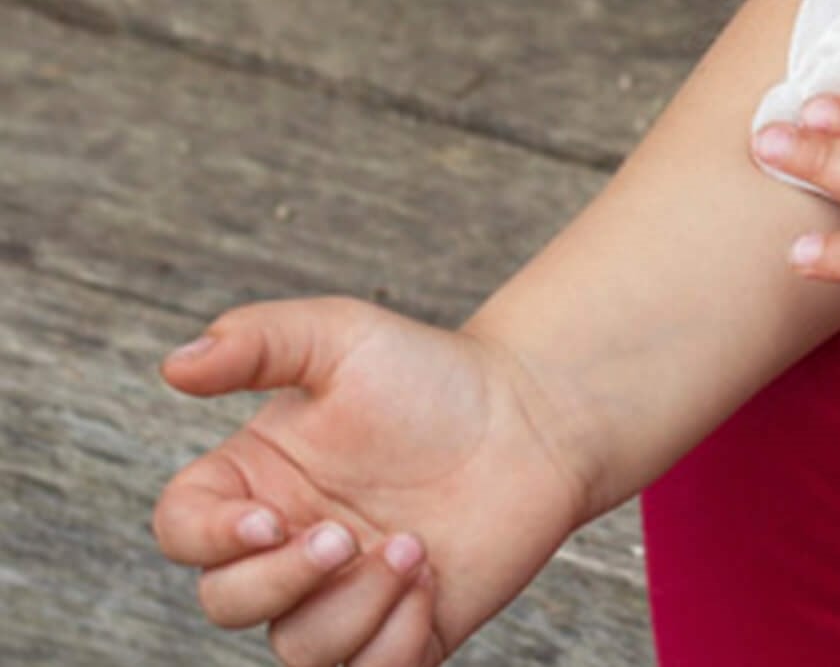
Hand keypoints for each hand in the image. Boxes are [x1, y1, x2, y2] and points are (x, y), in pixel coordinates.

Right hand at [151, 296, 590, 665]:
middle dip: (283, 580)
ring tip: (414, 547)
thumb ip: (259, 340)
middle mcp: (288, 545)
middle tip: (348, 532)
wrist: (533, 417)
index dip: (207, 539)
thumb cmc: (432, 373)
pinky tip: (432, 582)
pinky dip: (393, 645)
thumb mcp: (342, 335)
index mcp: (259, 480)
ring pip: (299, 649)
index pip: (183, 529)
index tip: (269, 519)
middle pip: (227, 603)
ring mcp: (342, 594)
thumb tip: (174, 364)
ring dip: (353, 608)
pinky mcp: (400, 632)